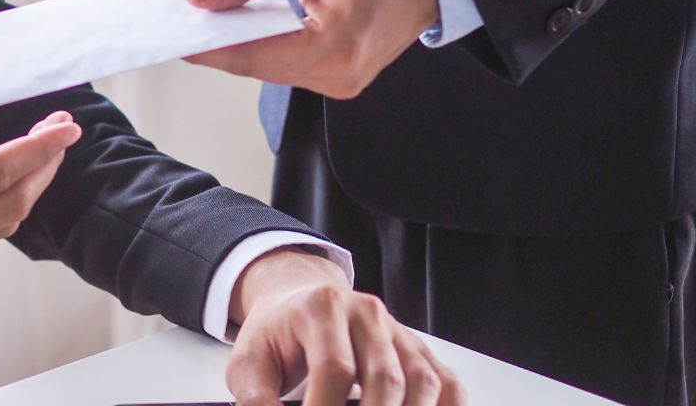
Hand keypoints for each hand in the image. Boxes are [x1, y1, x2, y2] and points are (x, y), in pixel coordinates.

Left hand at [184, 0, 438, 99]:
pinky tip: (250, 23)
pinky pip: (292, 64)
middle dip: (220, 43)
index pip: (251, 55)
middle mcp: (339, 75)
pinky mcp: (344, 76)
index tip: (175, 34)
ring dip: (243, 43)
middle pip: (258, 66)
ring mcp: (343, 81)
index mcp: (334, 47)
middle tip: (184, 20)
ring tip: (213, 16)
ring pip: (273, 67)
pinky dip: (268, 45)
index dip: (208, 46)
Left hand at [227, 249, 465, 405]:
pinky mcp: (416, 349)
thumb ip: (255, 397)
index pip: (334, 368)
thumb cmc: (277, 333)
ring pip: (421, 380)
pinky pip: (446, 382)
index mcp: (322, 308)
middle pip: (385, 378)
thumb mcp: (249, 360)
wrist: (298, 300)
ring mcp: (397, 331)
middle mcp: (366, 313)